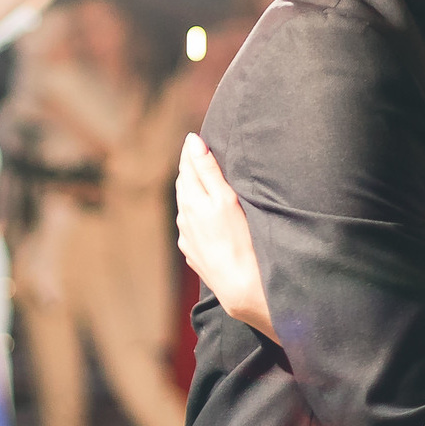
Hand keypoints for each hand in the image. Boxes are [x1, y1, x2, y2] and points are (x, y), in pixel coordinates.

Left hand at [175, 133, 280, 342]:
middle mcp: (185, 219)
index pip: (187, 169)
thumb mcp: (226, 199)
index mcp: (192, 201)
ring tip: (199, 182)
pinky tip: (202, 216)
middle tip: (196, 155)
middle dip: (189, 170)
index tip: (194, 139)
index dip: (191, 153)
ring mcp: (187, 239)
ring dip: (191, 192)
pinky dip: (194, 215)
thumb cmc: (239, 240)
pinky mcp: (194, 254)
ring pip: (186, 208)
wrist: (240, 286)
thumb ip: (208, 170)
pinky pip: (190, 228)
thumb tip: (192, 141)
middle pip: (184, 187)